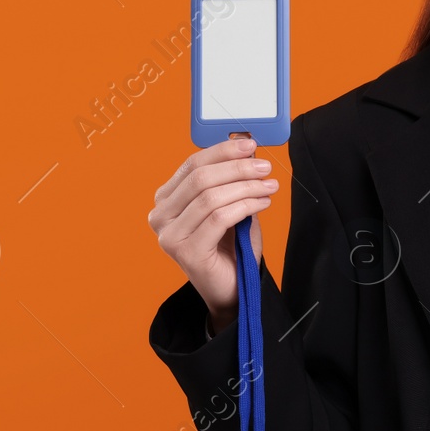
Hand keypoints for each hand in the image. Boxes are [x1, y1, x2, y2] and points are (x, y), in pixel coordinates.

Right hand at [149, 136, 279, 329]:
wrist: (232, 287)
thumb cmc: (230, 244)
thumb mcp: (231, 202)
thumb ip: (232, 177)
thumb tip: (243, 143)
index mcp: (166, 199)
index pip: (192, 164)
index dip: (222, 152)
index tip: (251, 145)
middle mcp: (160, 216)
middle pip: (200, 178)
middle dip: (237, 168)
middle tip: (265, 167)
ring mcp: (169, 236)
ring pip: (210, 197)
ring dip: (246, 187)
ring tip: (270, 186)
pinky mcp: (186, 252)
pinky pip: (219, 218)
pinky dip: (246, 206)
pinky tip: (263, 204)